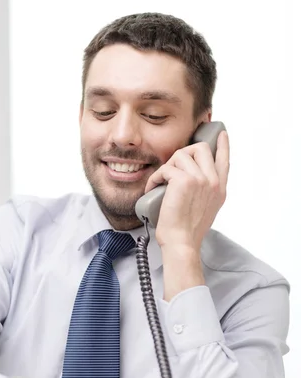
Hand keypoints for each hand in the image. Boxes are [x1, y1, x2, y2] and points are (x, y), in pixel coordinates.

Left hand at [144, 130, 229, 251]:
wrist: (181, 243)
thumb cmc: (187, 231)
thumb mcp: (205, 209)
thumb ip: (205, 192)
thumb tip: (194, 180)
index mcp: (220, 189)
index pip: (224, 160)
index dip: (223, 145)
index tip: (221, 134)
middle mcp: (213, 182)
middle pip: (201, 148)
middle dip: (182, 154)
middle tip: (172, 170)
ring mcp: (201, 179)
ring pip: (181, 155)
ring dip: (166, 167)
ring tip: (161, 183)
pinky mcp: (184, 181)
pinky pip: (165, 168)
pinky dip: (155, 178)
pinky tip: (152, 188)